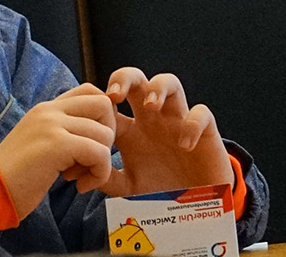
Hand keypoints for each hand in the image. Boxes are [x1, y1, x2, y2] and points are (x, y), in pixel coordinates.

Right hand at [0, 86, 115, 215]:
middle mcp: (49, 111)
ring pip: (104, 133)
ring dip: (100, 161)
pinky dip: (99, 174)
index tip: (91, 143)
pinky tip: (79, 187)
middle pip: (103, 106)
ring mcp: (52, 125)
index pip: (90, 91)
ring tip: (77, 177)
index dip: (102, 116)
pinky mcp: (56, 145)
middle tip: (89, 160)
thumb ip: (63, 130)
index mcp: (45, 109)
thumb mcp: (39, 142)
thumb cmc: (14, 178)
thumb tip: (98, 129)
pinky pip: (99, 153)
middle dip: (106, 135)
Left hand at [97, 67, 229, 197]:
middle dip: (125, 79)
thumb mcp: (128, 188)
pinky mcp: (205, 130)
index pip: (112, 105)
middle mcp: (153, 120)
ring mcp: (178, 121)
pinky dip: (193, 124)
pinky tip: (185, 145)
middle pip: (138, 81)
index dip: (99, 105)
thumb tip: (80, 179)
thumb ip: (107, 180)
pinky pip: (201, 113)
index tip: (88, 123)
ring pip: (170, 83)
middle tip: (114, 95)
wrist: (194, 206)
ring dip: (159, 88)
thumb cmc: (160, 191)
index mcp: (131, 132)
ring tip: (151, 106)